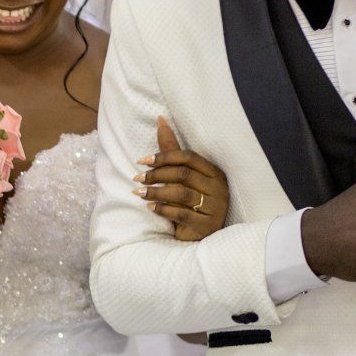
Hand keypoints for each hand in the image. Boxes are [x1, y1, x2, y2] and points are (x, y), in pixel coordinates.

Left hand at [136, 117, 230, 241]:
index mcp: (215, 173)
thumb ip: (172, 150)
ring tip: (139, 193)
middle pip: (184, 174)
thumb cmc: (191, 201)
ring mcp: (215, 208)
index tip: (142, 160)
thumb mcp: (183, 176)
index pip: (189, 157)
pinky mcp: (207, 225)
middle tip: (137, 178)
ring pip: (182, 194)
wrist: (200, 236)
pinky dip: (163, 209)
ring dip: (156, 192)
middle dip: (157, 174)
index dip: (164, 156)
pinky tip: (150, 207)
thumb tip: (160, 120)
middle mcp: (218, 189)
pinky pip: (181, 214)